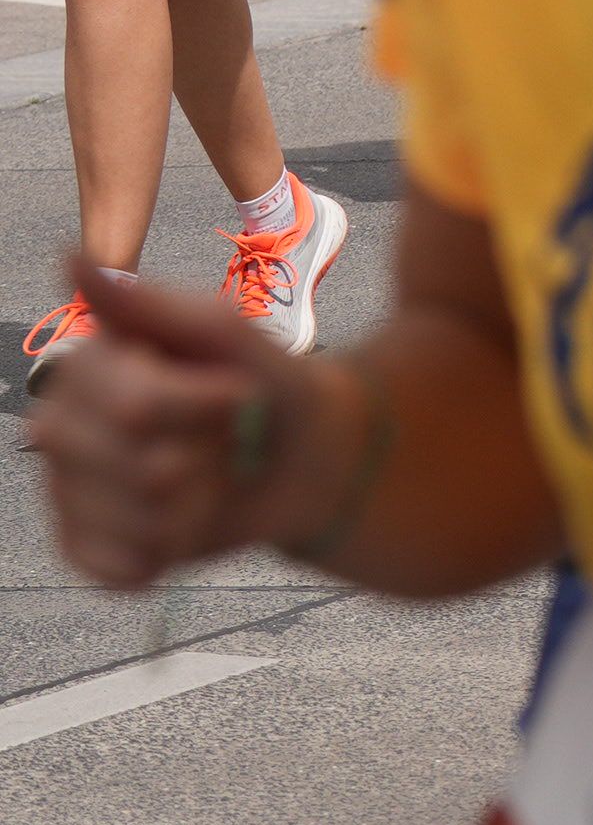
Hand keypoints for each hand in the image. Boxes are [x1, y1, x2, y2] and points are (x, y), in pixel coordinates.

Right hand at [21, 263, 347, 587]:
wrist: (299, 454)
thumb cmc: (262, 384)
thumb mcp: (228, 335)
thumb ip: (151, 305)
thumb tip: (72, 257)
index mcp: (88, 369)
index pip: (138, 409)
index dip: (210, 406)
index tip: (237, 389)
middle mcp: (60, 427)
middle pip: (142, 468)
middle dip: (212, 454)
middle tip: (225, 435)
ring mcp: (65, 492)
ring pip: (143, 520)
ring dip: (204, 502)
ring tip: (211, 474)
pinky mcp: (82, 548)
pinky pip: (125, 567)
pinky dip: (175, 549)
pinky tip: (186, 519)